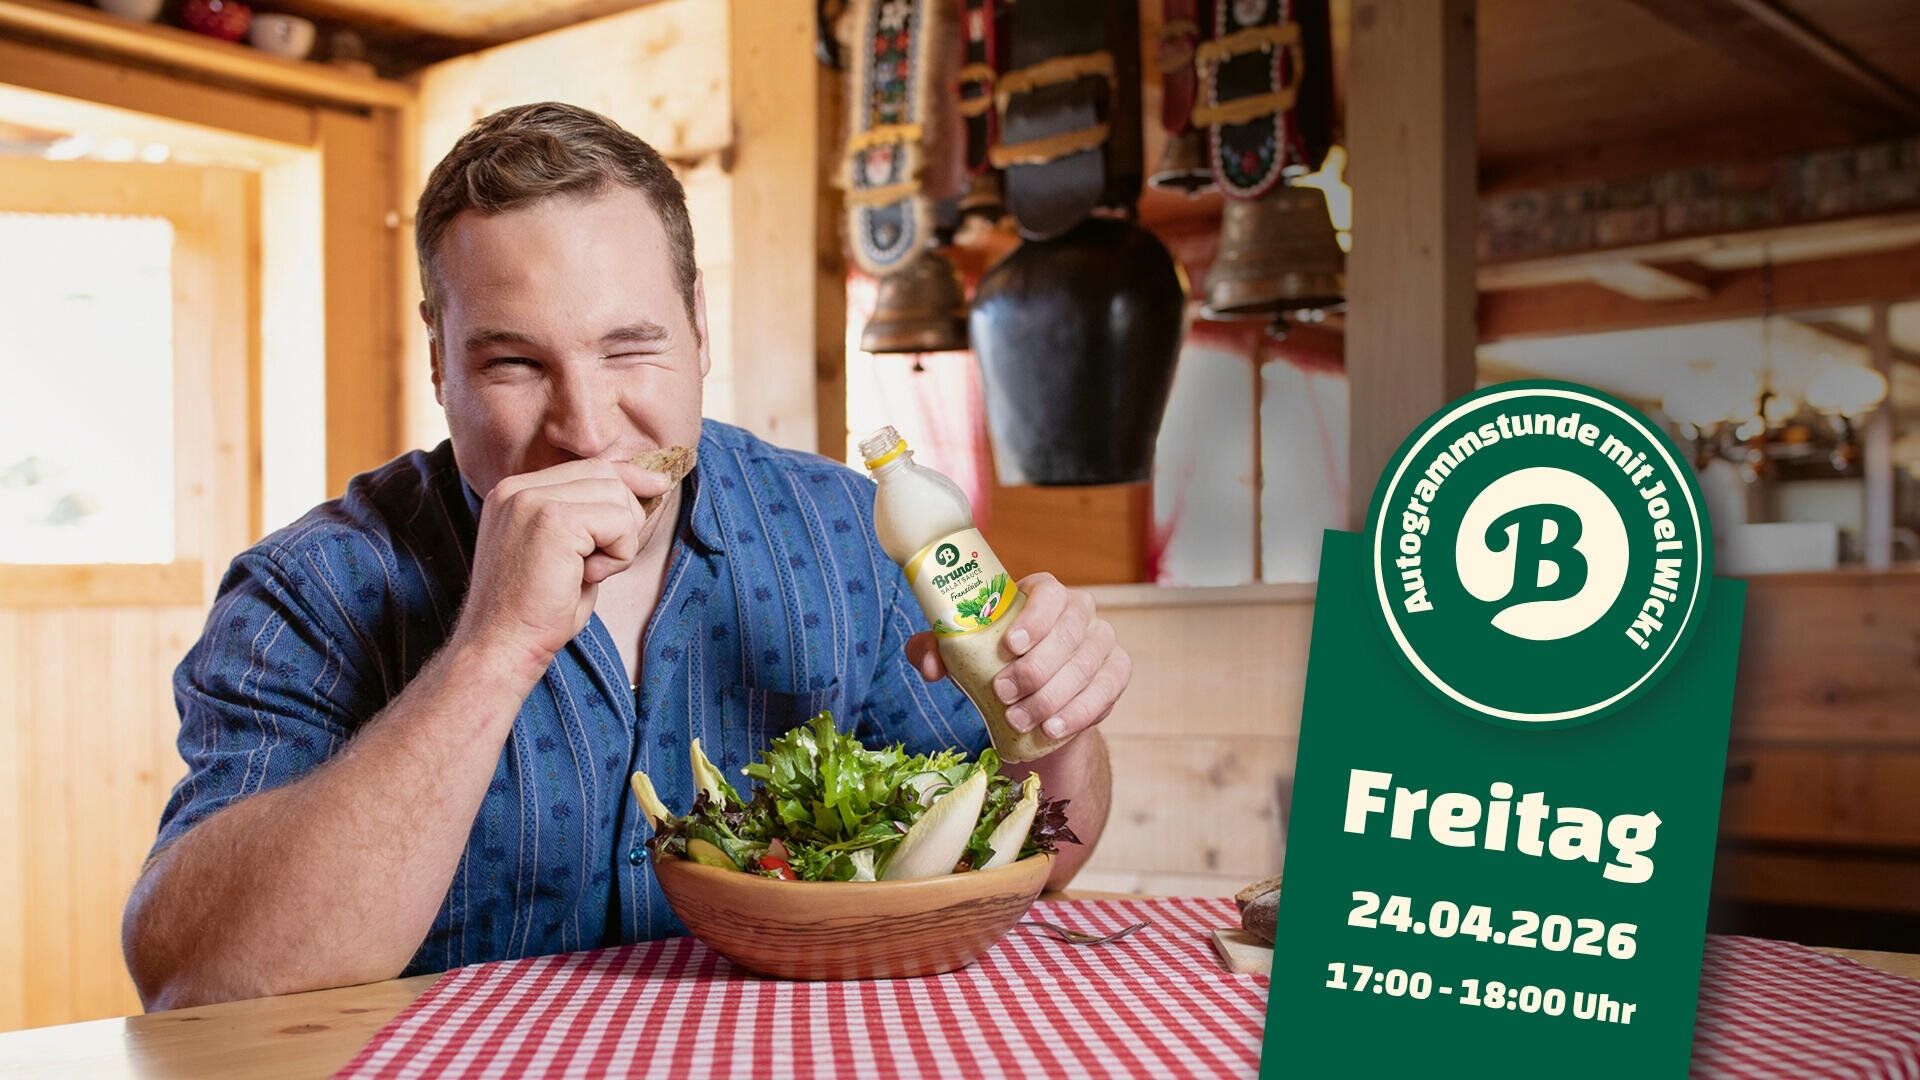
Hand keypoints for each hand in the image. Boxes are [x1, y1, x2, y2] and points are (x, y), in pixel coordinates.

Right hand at [451, 458, 673, 681]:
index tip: (659, 484)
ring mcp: (532, 499)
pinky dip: (617, 556)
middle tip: (599, 563)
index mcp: (515, 492)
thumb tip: (642, 489)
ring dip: (620, 542)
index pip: (588, 466)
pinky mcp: (553, 519)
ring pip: (618, 497)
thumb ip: (588, 519)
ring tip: (586, 572)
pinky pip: (619, 523)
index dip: (628, 477)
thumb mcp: (565, 553)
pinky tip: (586, 577)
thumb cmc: (536, 612)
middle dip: (624, 520)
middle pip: (607, 475)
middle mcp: (519, 488)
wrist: (501, 647)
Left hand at [906, 572, 1130, 744]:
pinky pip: (1106, 690)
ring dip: (1051, 697)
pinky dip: (1079, 712)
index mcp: (1045, 593)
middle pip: (1067, 634)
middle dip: (1035, 669)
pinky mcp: (1117, 671)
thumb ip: (937, 650)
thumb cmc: (997, 661)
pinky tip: (1053, 728)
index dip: (1035, 618)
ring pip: (1085, 666)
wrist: (1036, 696)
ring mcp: (1103, 640)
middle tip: (1003, 694)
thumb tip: (929, 665)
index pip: (1050, 593)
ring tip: (1019, 719)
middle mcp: (1081, 610)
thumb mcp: (964, 652)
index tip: (1011, 645)